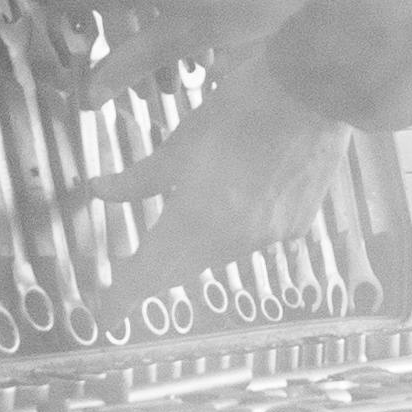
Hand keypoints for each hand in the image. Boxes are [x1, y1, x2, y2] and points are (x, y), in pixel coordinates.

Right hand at [76, 0, 328, 88]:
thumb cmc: (251, 3)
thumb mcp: (188, 39)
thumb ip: (131, 63)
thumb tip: (86, 98)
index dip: (66, 20)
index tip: (79, 50)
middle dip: (110, 24)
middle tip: (130, 64)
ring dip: (135, 6)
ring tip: (165, 49)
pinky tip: (181, 10)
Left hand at [121, 53, 353, 303]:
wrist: (313, 93)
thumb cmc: (238, 110)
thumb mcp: (179, 144)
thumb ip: (138, 179)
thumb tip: (99, 191)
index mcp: (196, 220)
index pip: (149, 273)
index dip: (124, 297)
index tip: (106, 319)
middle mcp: (233, 240)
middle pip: (183, 269)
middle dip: (156, 273)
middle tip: (131, 277)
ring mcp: (269, 237)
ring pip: (220, 254)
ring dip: (196, 247)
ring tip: (185, 227)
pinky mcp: (296, 225)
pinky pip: (257, 238)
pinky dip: (239, 226)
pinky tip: (241, 198)